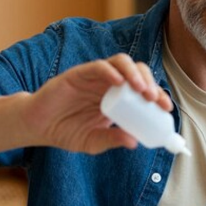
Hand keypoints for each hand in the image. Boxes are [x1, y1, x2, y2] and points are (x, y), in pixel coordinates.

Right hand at [24, 53, 172, 153]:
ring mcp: (95, 77)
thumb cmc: (67, 132)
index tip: (166, 108)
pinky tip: (118, 82)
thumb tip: (134, 142)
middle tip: (155, 99)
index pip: (143, 90)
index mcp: (118, 99)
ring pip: (121, 63)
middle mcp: (109, 84)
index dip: (157, 96)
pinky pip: (98, 67)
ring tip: (142, 90)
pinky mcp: (78, 74)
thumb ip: (112, 139)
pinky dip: (110, 71)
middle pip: (137, 73)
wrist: (38, 127)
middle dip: (150, 83)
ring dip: (135, 74)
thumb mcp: (93, 142)